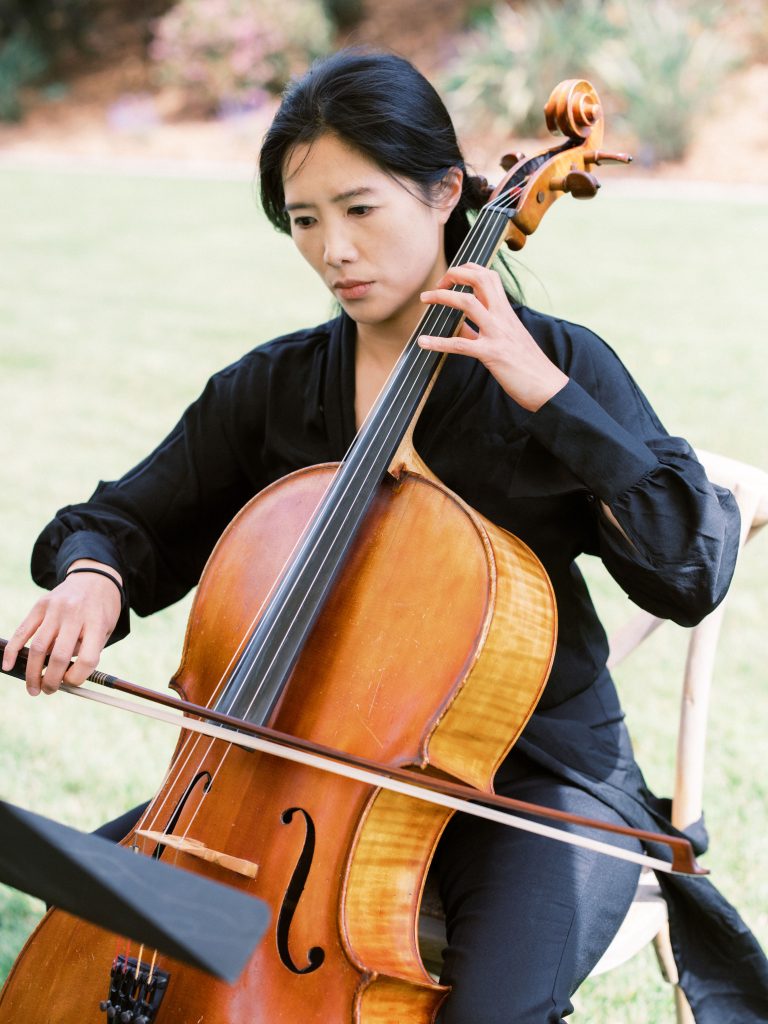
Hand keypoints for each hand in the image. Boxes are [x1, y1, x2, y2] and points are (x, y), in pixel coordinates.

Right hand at [2, 559, 122, 696]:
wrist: (95, 577)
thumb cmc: (101, 609)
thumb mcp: (105, 629)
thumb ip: (88, 651)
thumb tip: (64, 678)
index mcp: (97, 622)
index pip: (88, 658)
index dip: (78, 677)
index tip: (73, 683)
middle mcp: (75, 615)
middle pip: (59, 656)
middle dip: (52, 681)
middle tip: (49, 691)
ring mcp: (55, 609)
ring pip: (39, 647)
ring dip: (33, 673)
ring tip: (34, 688)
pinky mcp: (40, 605)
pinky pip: (23, 631)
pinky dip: (13, 650)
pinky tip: (8, 666)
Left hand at [418, 263, 568, 411]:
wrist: (547, 385)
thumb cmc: (526, 364)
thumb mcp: (506, 340)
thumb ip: (482, 330)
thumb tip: (460, 326)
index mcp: (506, 311)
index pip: (488, 276)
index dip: (466, 271)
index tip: (449, 279)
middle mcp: (502, 316)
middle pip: (479, 279)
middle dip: (455, 274)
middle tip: (436, 285)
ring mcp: (497, 333)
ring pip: (467, 303)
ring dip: (442, 297)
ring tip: (424, 299)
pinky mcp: (492, 354)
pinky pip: (460, 344)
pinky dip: (438, 342)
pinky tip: (423, 342)